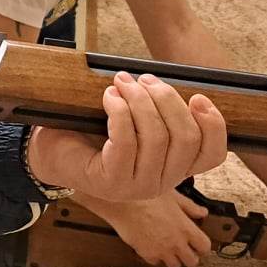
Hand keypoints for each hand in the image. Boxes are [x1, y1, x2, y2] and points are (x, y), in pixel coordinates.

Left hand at [26, 71, 226, 202]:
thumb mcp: (136, 119)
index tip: (196, 96)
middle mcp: (162, 183)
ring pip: (156, 136)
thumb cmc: (95, 130)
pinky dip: (120, 111)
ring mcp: (138, 187)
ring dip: (139, 100)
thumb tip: (169, 83)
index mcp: (175, 168)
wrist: (52, 151)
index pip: (212, 154)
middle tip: (143, 79)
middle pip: (186, 138)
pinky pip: (126, 140)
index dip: (213, 124)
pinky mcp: (112, 183)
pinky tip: (109, 98)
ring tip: (121, 84)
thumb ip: (159, 110)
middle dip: (167, 98)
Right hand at [98, 192, 212, 266]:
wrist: (123, 203)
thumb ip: (189, 207)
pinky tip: (154, 246)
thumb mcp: (173, 196)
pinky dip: (156, 257)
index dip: (203, 246)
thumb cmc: (146, 196)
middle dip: (191, 256)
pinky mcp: (146, 254)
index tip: (199, 244)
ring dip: (174, 258)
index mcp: (185, 228)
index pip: (204, 247)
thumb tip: (201, 212)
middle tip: (187, 250)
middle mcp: (176, 243)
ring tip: (170, 249)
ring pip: (174, 265)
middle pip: (192, 261)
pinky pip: (156, 262)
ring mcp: (161, 251)